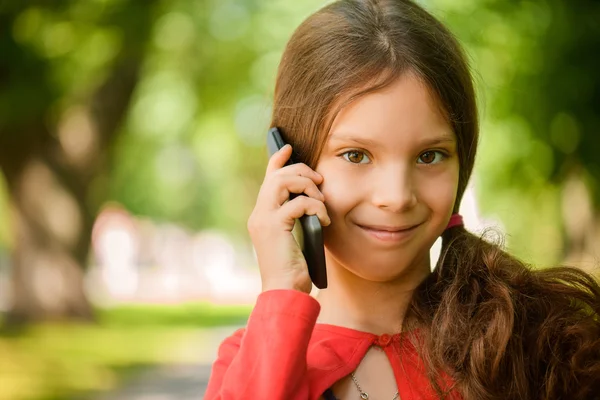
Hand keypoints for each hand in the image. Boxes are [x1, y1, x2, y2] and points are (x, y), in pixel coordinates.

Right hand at [247, 144, 330, 292]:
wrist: (284, 290)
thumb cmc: (293, 268)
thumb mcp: (295, 237)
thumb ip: (297, 216)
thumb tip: (312, 196)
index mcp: (262, 215)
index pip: (268, 179)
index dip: (278, 160)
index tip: (289, 148)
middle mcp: (258, 214)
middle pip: (276, 176)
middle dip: (301, 171)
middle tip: (319, 180)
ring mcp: (264, 220)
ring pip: (282, 183)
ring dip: (307, 186)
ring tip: (321, 200)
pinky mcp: (274, 227)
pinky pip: (298, 203)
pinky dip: (315, 207)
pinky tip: (323, 220)